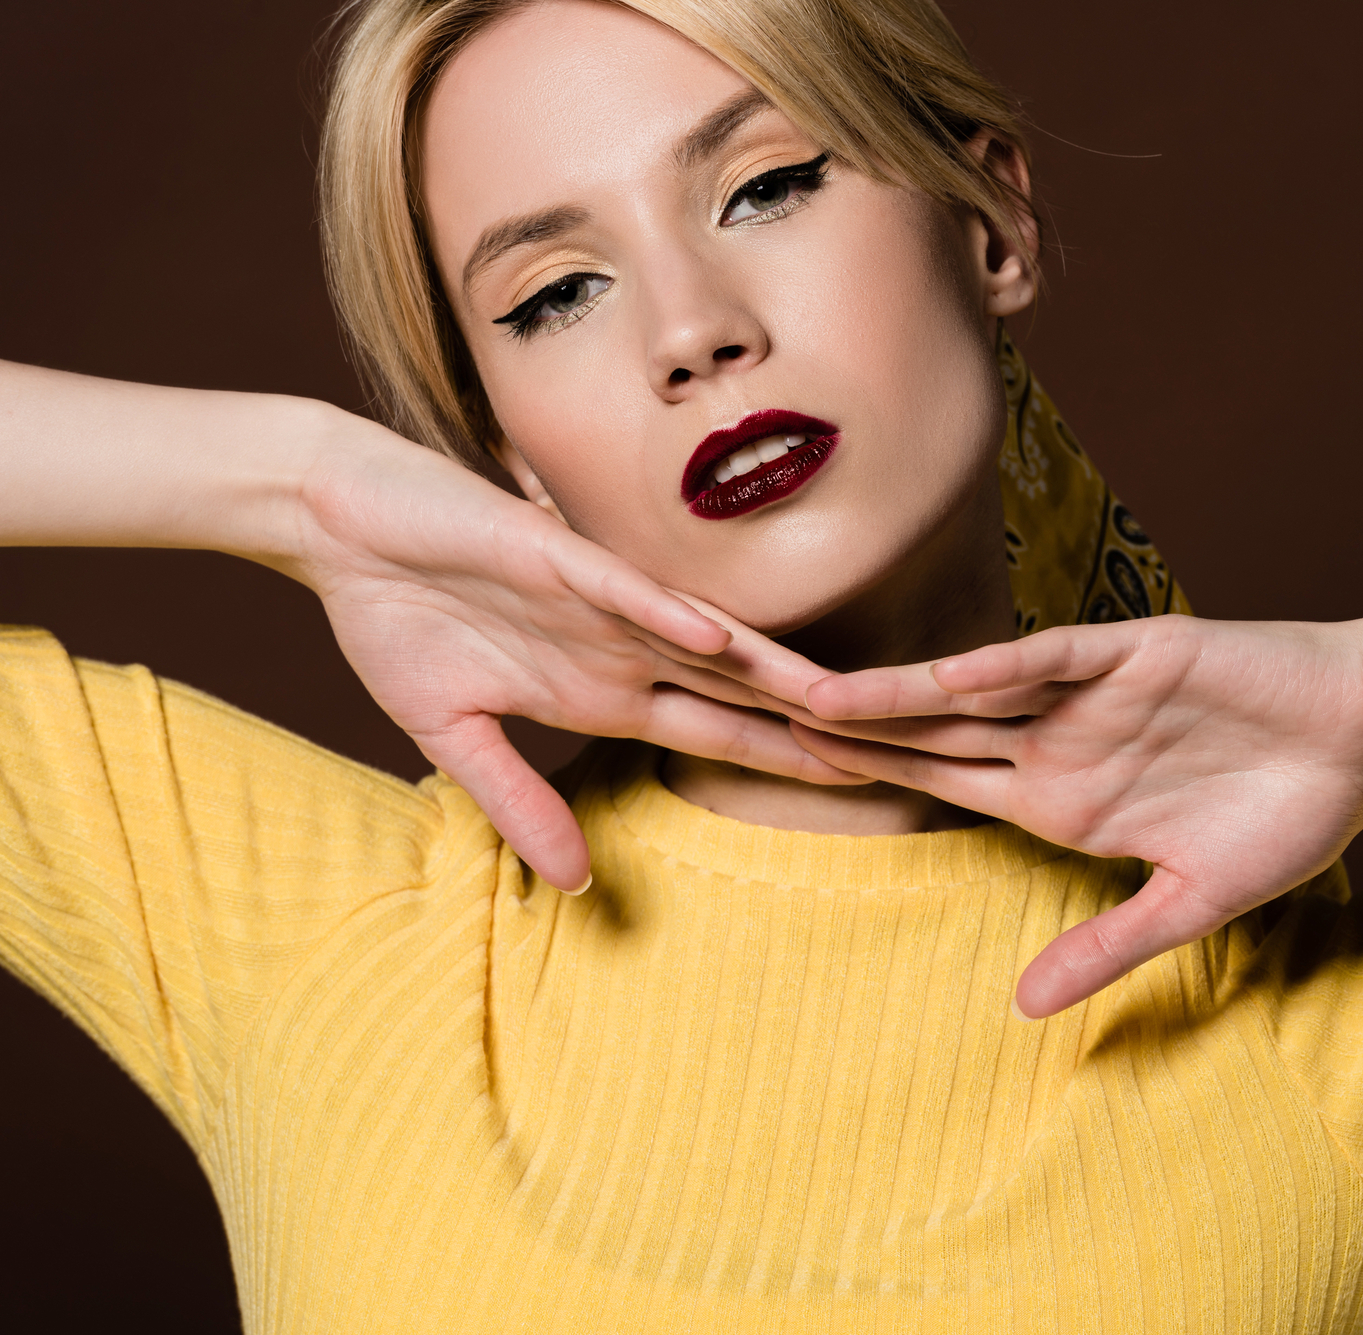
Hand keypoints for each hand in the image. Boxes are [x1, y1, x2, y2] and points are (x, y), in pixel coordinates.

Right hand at [284, 417, 859, 889]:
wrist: (342, 526)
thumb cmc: (402, 619)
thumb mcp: (456, 737)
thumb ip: (522, 802)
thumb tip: (573, 883)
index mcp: (610, 689)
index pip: (724, 733)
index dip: (791, 761)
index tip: (866, 790)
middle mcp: (625, 646)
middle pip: (743, 691)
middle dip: (816, 723)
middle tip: (900, 754)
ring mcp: (596, 601)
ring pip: (706, 637)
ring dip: (771, 670)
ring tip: (844, 703)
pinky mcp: (550, 556)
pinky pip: (620, 586)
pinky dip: (665, 612)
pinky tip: (717, 638)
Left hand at [786, 616, 1362, 1016]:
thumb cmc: (1282, 819)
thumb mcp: (1188, 903)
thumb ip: (1106, 946)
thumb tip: (1026, 1008)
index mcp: (1057, 798)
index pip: (939, 785)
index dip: (865, 780)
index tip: (783, 775)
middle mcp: (1059, 740)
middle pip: (930, 735)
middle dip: (847, 732)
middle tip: (748, 724)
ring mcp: (1094, 697)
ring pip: (978, 691)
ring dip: (901, 697)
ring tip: (813, 700)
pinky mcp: (1143, 655)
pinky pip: (1062, 658)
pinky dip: (1009, 666)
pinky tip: (948, 678)